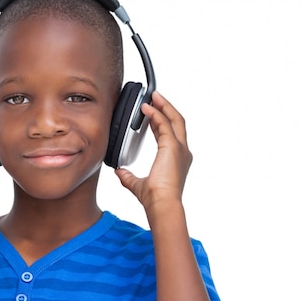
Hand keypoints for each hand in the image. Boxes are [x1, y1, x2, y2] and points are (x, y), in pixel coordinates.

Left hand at [115, 92, 192, 209]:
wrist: (161, 204)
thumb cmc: (154, 198)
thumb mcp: (136, 184)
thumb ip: (128, 176)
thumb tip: (119, 171)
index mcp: (176, 159)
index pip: (168, 134)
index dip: (160, 121)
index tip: (151, 112)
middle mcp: (181, 152)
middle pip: (177, 122)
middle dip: (166, 107)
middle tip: (155, 97)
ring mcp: (179, 149)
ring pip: (175, 119)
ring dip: (164, 106)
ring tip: (153, 96)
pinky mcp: (173, 147)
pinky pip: (165, 124)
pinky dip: (156, 114)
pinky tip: (147, 108)